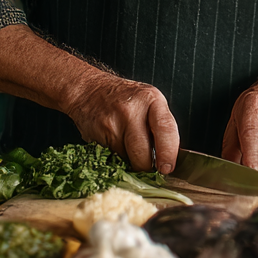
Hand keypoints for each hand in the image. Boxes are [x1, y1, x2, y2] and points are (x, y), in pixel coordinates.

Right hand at [65, 72, 179, 173]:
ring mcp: (112, 122)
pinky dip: (115, 156)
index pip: (166, 130)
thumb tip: (169, 159)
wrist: (89, 90)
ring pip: (126, 159)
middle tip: (146, 165)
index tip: (167, 168)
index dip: (168, 153)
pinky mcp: (98, 134)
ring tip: (126, 144)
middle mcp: (132, 110)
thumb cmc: (124, 98)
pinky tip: (114, 142)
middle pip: (143, 153)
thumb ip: (161, 127)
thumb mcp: (149, 102)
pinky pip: (111, 156)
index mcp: (151, 100)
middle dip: (145, 166)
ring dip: (129, 160)